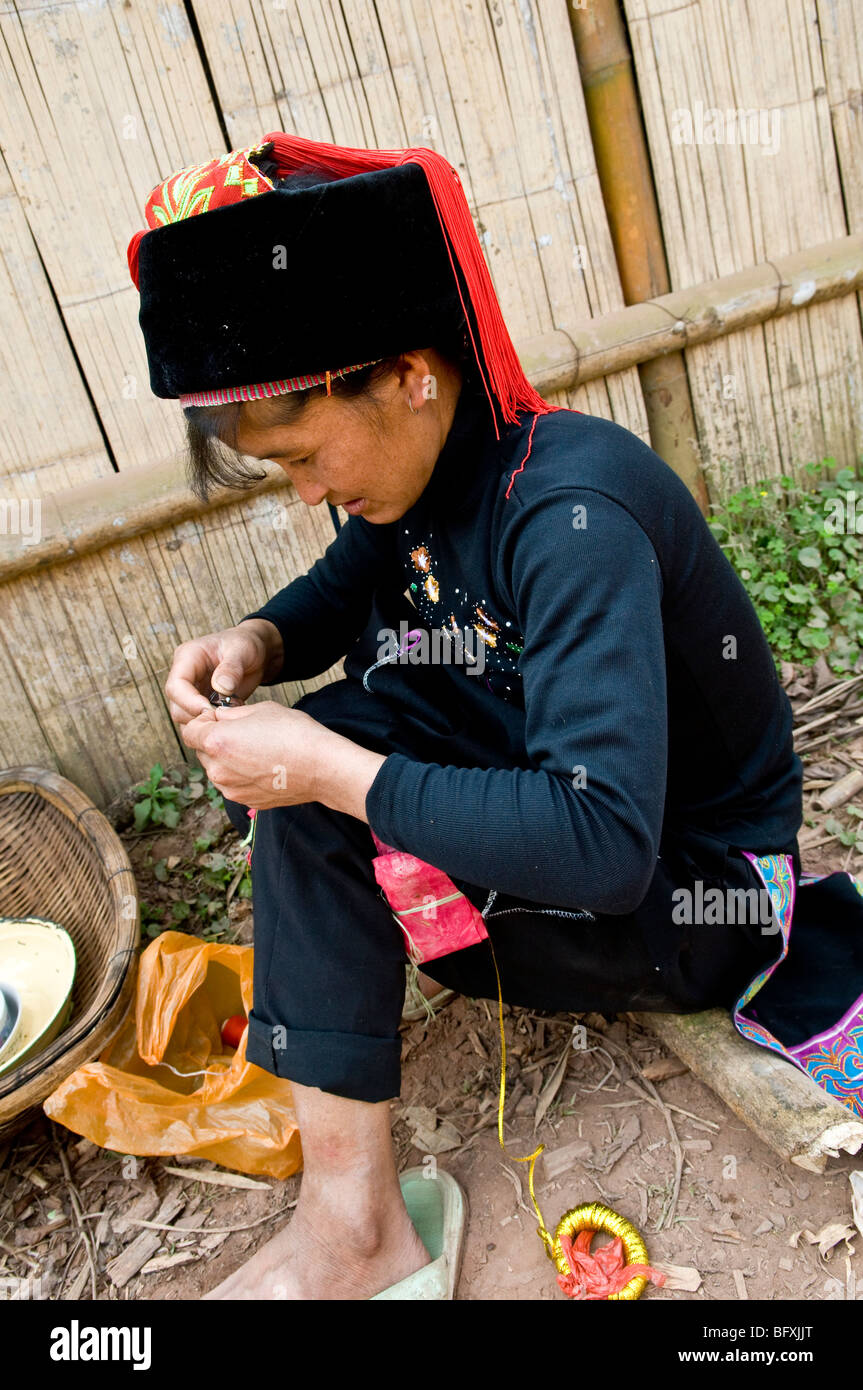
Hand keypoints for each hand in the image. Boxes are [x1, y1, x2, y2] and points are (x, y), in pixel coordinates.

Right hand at [165, 620, 282, 726]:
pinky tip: (231, 716)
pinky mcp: (202, 703)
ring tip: (230, 713)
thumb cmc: (247, 644)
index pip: (176, 685)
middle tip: (224, 716)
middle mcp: (185, 675)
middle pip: (176, 705)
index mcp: (188, 657)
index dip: (189, 702)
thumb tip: (221, 688)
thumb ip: (231, 668)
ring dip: (206, 722)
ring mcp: (192, 690)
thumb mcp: (243, 650)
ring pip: (185, 717)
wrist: (257, 652)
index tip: (211, 709)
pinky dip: (213, 724)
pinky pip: (199, 720)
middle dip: (197, 715)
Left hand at [179, 701, 326, 808]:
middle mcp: (218, 769)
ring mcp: (230, 789)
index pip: (190, 730)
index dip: (203, 721)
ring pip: (217, 769)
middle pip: (202, 751)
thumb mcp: (261, 710)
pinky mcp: (245, 801)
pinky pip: (233, 784)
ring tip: (257, 750)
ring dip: (227, 759)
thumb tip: (220, 717)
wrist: (322, 768)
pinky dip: (241, 775)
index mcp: (217, 742)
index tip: (221, 718)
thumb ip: (232, 714)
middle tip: (243, 733)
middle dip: (215, 740)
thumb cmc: (295, 733)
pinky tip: (264, 766)